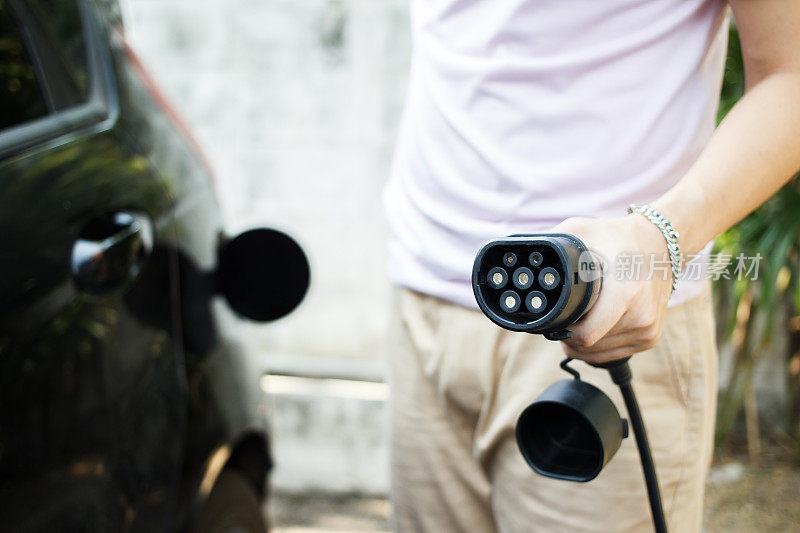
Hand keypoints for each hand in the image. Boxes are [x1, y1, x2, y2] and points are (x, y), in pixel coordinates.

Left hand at [552, 215, 673, 363]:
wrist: (660, 242)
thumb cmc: (616, 237)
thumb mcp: (581, 230)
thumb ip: (551, 243)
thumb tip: (522, 254)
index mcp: (625, 293)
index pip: (585, 336)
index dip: (563, 332)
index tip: (558, 319)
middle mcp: (641, 315)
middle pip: (589, 346)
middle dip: (572, 335)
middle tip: (570, 314)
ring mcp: (648, 329)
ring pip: (600, 353)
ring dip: (587, 341)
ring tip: (586, 316)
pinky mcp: (652, 337)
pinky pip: (615, 353)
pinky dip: (602, 344)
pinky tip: (599, 323)